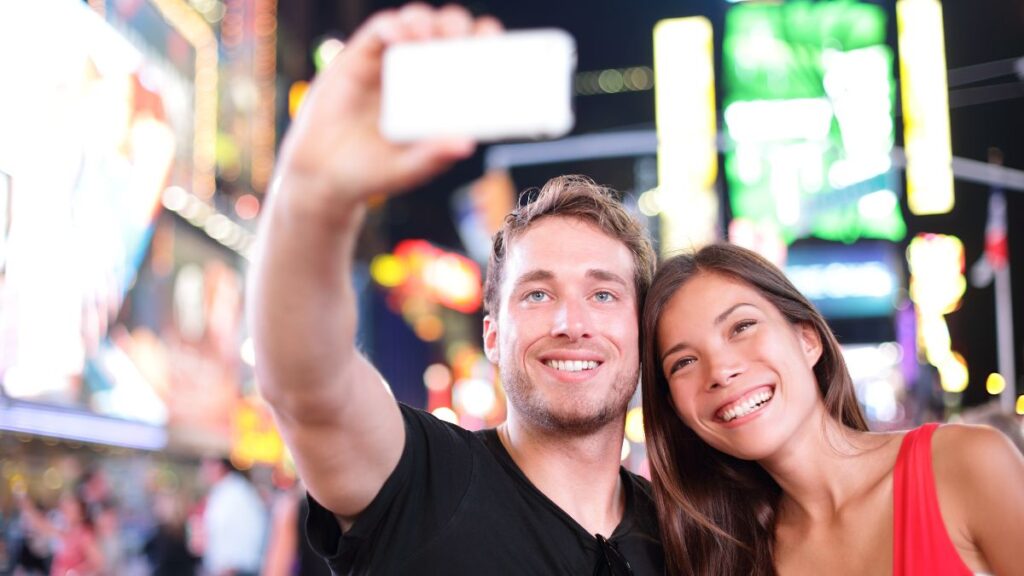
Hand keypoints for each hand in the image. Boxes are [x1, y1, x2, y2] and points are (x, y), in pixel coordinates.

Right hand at [275, 4, 501, 214]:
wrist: (326, 173)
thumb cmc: (376, 171)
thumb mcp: (411, 167)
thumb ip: (435, 155)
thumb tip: (466, 144)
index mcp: (443, 94)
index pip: (473, 56)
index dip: (485, 43)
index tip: (493, 46)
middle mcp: (422, 72)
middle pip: (449, 31)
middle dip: (459, 27)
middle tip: (463, 42)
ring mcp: (392, 61)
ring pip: (418, 22)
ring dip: (428, 22)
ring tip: (431, 38)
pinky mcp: (362, 56)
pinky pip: (382, 28)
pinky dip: (394, 26)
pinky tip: (400, 37)